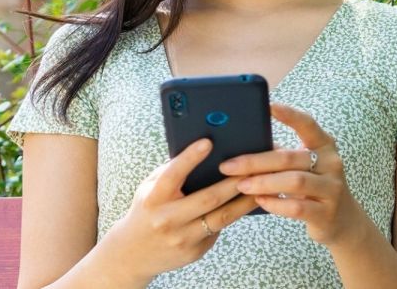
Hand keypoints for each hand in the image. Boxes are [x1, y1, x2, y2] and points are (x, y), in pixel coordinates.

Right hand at [97, 138, 258, 281]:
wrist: (134, 253)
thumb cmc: (147, 209)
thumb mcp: (150, 188)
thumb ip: (171, 172)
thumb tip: (203, 149)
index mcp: (154, 199)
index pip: (172, 175)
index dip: (190, 158)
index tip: (208, 142)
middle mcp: (167, 220)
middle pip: (208, 198)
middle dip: (234, 181)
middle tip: (254, 166)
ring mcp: (182, 238)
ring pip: (222, 217)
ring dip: (245, 200)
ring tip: (263, 185)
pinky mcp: (195, 251)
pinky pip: (220, 229)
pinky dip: (236, 214)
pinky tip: (251, 202)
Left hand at [219, 103, 369, 248]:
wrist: (342, 219)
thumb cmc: (313, 186)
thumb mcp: (304, 166)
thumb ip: (282, 155)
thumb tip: (243, 146)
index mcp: (325, 145)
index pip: (307, 124)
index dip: (289, 115)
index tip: (268, 106)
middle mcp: (332, 163)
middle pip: (290, 157)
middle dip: (256, 161)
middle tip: (229, 166)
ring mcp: (332, 188)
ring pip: (294, 182)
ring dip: (263, 183)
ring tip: (241, 185)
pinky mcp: (326, 212)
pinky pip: (296, 207)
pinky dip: (275, 203)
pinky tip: (260, 201)